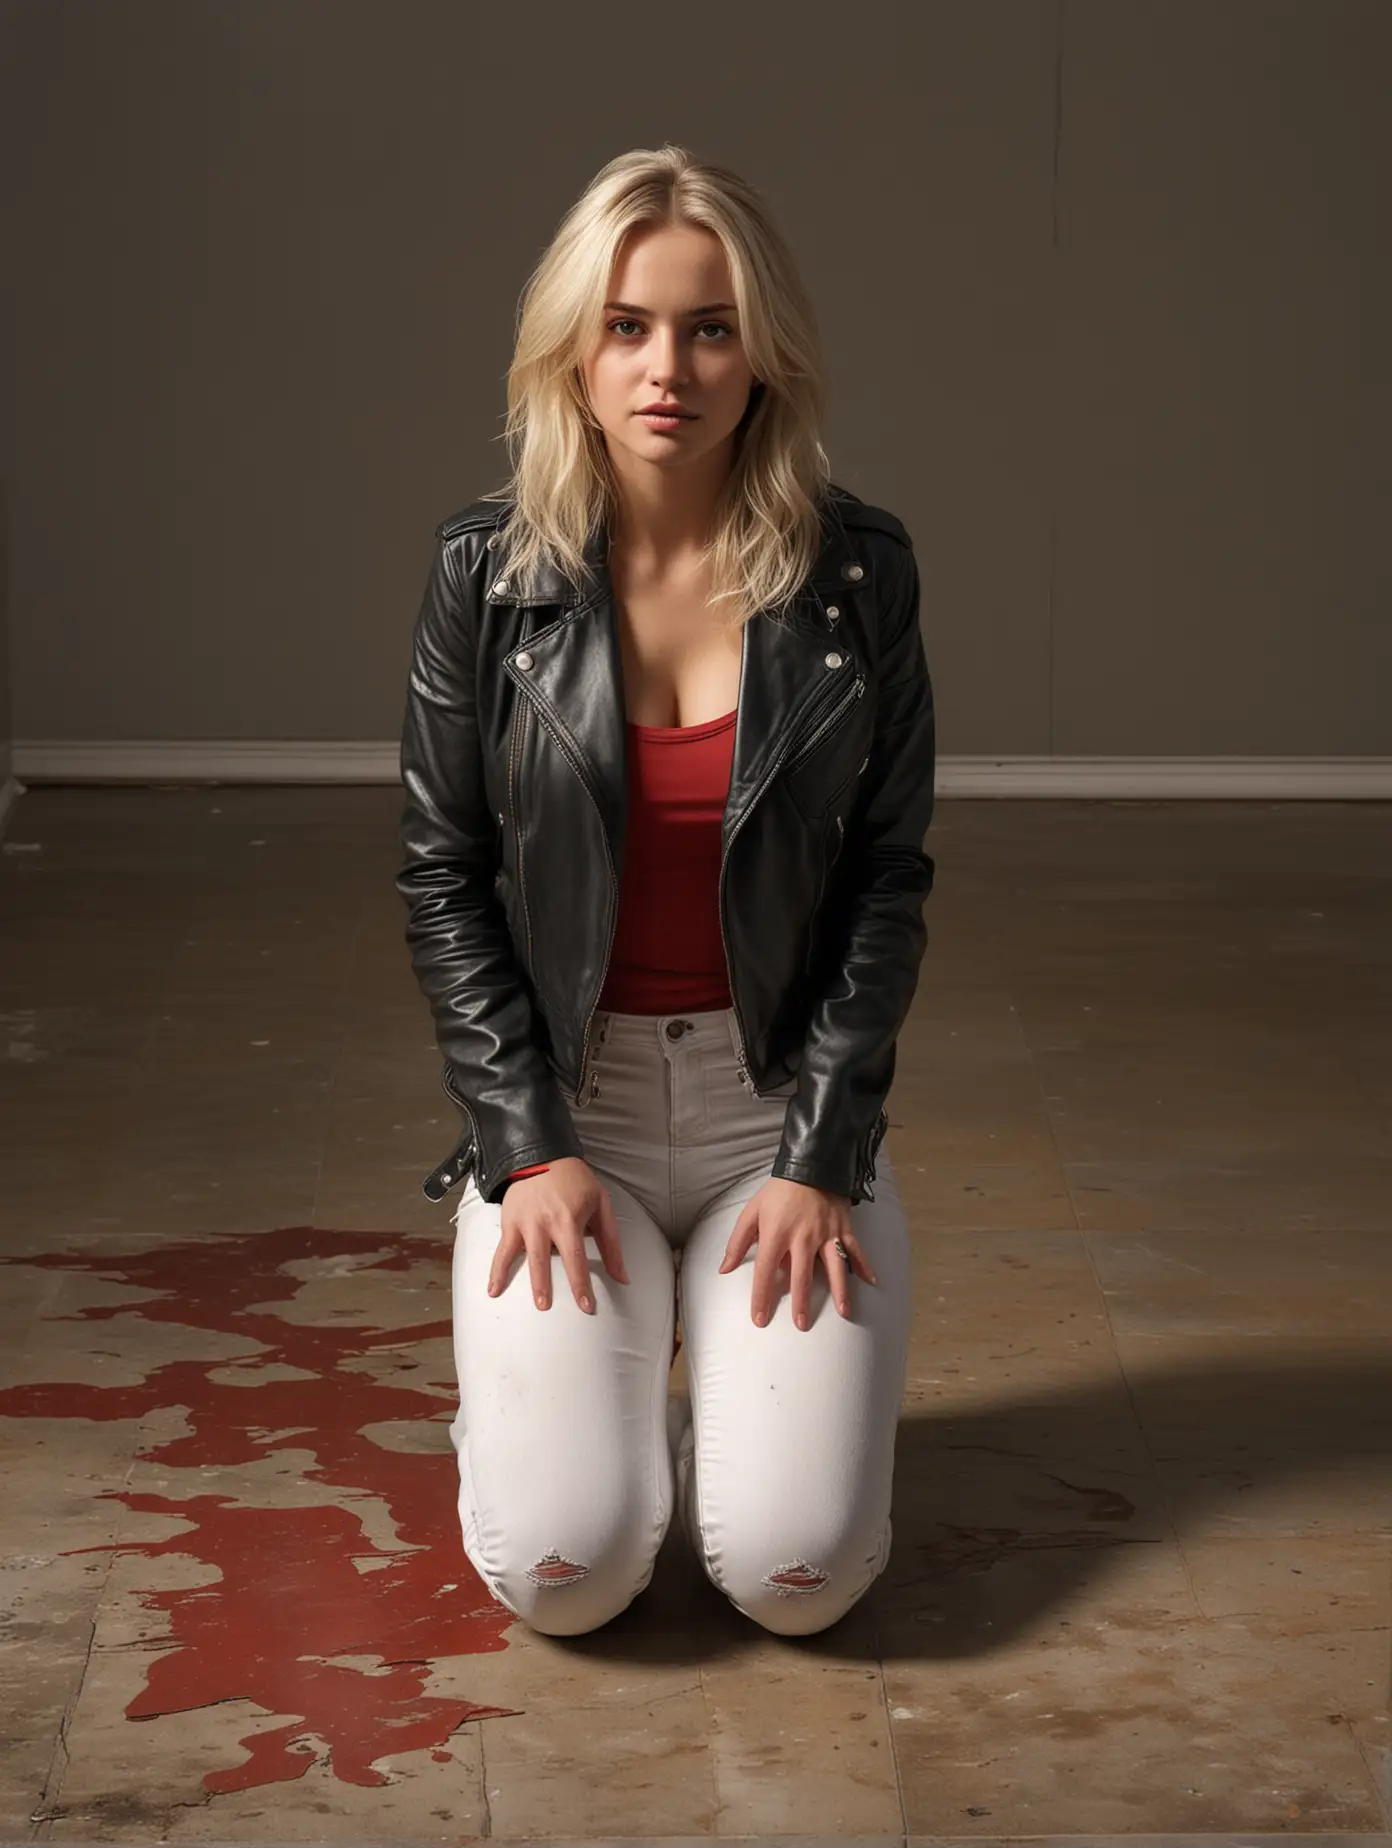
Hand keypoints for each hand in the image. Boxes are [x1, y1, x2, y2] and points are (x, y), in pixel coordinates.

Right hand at [487, 1156, 628, 1313]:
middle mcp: (545, 1222)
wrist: (543, 1156)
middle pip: (546, 1261)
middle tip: (549, 1309)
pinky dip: (496, 1270)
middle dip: (547, 1286)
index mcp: (569, 1219)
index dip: (580, 1284)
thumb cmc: (577, 1182)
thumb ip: (611, 1242)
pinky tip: (493, 1290)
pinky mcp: (510, 1222)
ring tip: (536, 1304)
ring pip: (526, 1256)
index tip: (586, 1306)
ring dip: (529, 1281)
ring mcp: (526, 1223)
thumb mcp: (601, 1204)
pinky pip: (502, 1250)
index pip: (575, 1258)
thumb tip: (622, 1276)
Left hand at [717, 1177, 877, 1329]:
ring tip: (844, 1313)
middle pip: (801, 1276)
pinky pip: (855, 1249)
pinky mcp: (842, 1227)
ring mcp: (825, 1233)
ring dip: (839, 1291)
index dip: (761, 1296)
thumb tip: (724, 1268)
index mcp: (776, 1234)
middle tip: (801, 1325)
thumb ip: (737, 1242)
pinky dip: (864, 1265)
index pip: (765, 1271)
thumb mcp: (751, 1211)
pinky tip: (871, 1281)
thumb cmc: (778, 1191)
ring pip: (834, 1267)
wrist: (809, 1164)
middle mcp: (802, 1237)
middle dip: (802, 1302)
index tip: (760, 1319)